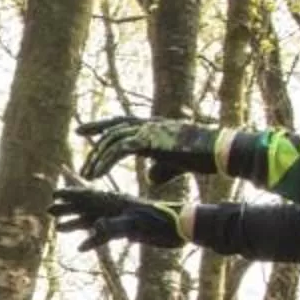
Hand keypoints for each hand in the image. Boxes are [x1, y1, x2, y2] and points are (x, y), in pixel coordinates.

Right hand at [52, 187, 192, 253]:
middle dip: (67, 209)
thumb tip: (92, 228)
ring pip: (93, 220)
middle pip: (86, 207)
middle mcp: (116, 209)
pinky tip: (82, 248)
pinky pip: (105, 235)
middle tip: (48, 211)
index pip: (88, 197)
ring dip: (76, 224)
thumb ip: (113, 227)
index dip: (70, 195)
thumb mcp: (136, 225)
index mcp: (116, 202)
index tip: (53, 193)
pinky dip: (92, 240)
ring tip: (59, 228)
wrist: (183, 227)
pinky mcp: (129, 230)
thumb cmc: (162, 224)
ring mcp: (122, 219)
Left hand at [76, 115, 231, 187]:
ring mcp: (148, 130)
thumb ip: (159, 168)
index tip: (82, 131)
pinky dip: (106, 162)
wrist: (218, 150)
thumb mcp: (175, 164)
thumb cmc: (201, 156)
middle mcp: (148, 124)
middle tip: (81, 158)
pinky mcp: (150, 140)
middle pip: (113, 129)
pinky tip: (96, 175)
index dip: (101, 125)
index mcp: (153, 126)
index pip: (121, 122)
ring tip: (86, 175)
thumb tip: (149, 178)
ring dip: (97, 158)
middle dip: (95, 142)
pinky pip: (119, 150)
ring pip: (113, 140)